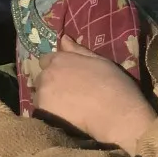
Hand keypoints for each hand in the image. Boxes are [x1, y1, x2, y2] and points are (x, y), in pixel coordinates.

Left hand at [34, 37, 157, 153]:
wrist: (117, 116)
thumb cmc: (115, 86)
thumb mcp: (100, 62)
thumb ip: (78, 50)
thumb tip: (63, 38)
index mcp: (61, 59)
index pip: (47, 60)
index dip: (57, 68)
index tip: (68, 77)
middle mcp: (48, 73)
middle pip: (43, 77)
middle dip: (52, 83)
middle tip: (69, 94)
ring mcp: (43, 92)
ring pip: (40, 94)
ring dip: (49, 98)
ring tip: (67, 107)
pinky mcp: (43, 111)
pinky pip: (40, 110)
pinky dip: (49, 112)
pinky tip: (64, 117)